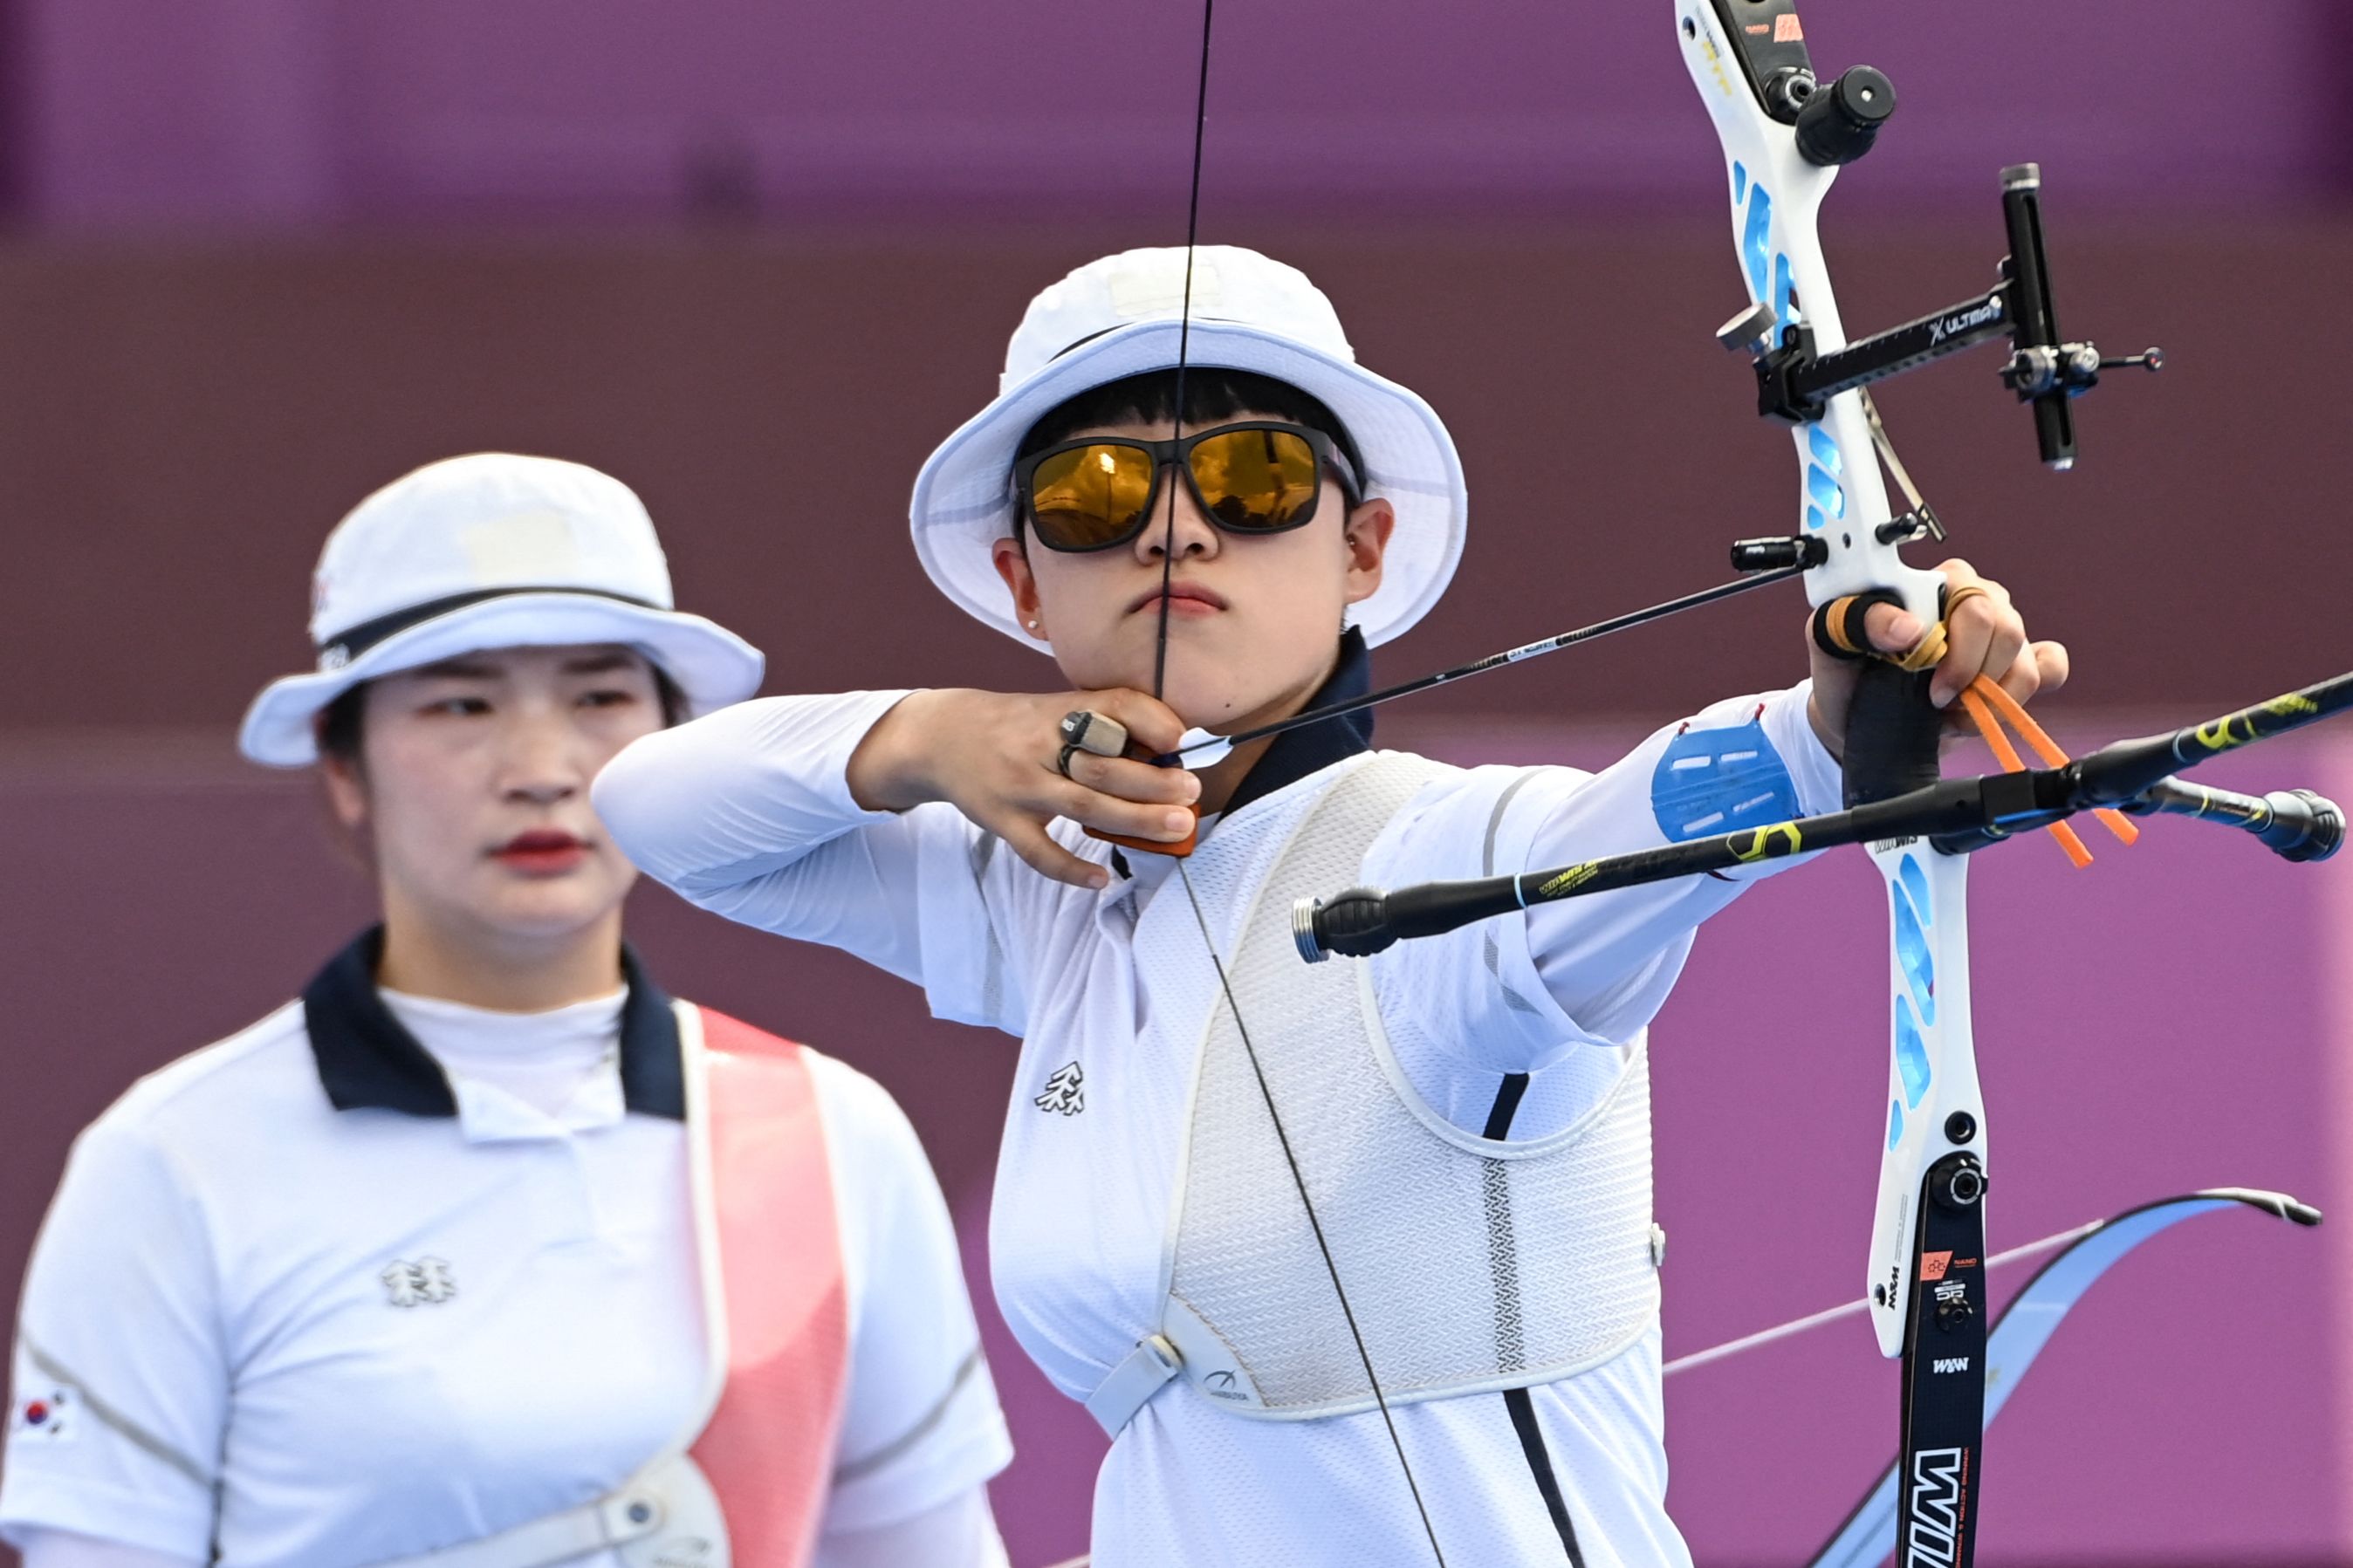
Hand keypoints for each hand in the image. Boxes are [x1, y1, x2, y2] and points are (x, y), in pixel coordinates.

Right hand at [847, 688, 1200, 888]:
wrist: (941, 737)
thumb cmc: (1016, 726)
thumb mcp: (1056, 710)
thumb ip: (1105, 725)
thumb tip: (1171, 748)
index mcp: (1060, 711)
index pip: (1111, 706)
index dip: (1149, 720)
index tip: (1181, 737)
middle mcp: (1039, 745)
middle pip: (1104, 765)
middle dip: (1154, 781)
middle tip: (1192, 791)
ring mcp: (1020, 786)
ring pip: (1083, 805)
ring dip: (1135, 818)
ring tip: (1177, 825)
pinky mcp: (1003, 821)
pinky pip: (1038, 852)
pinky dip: (1070, 868)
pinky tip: (1101, 879)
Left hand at [1806, 559, 2069, 756]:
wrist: (1855, 719)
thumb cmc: (1845, 673)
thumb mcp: (1829, 641)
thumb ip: (1857, 621)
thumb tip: (1910, 629)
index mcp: (1934, 583)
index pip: (1969, 597)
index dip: (1955, 647)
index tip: (1923, 677)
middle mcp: (1974, 599)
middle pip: (2006, 629)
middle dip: (1972, 675)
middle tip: (1935, 700)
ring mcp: (2000, 631)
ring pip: (2027, 660)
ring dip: (1990, 700)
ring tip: (1949, 712)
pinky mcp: (2017, 664)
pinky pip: (2052, 666)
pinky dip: (2025, 694)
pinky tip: (1986, 706)